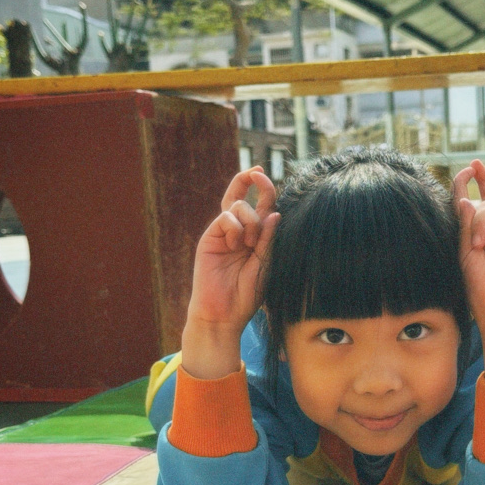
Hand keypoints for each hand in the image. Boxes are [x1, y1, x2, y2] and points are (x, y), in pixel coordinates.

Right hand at [181, 167, 278, 378]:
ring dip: (249, 221)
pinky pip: (224, 217)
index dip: (264, 189)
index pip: (260, 207)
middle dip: (249, 180)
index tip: (264, 174)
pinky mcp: (209, 238)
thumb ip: (268, 238)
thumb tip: (275, 212)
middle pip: (241, 196)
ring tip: (248, 244)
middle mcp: (238, 232)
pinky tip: (235, 244)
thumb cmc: (246, 294)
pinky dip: (235, 227)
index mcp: (255, 237)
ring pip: (236, 206)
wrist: (224, 313)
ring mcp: (222, 234)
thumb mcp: (265, 263)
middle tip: (259, 172)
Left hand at [454, 160, 484, 384]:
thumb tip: (465, 199)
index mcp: (471, 233)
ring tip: (480, 244)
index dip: (464, 185)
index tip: (463, 170)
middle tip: (472, 166)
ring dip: (482, 219)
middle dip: (478, 179)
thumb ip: (465, 227)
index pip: (467, 204)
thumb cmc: (479, 285)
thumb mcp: (465, 253)